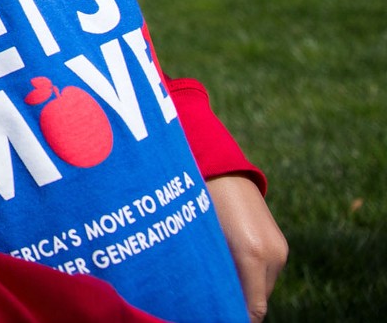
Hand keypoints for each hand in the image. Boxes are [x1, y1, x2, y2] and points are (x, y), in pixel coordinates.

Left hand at [207, 174, 285, 320]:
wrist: (223, 172)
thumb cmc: (200, 205)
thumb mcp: (204, 241)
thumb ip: (217, 272)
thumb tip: (219, 298)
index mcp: (251, 254)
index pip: (254, 307)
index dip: (238, 314)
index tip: (219, 312)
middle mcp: (272, 255)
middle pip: (259, 298)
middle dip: (239, 300)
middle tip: (213, 298)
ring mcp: (280, 249)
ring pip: (264, 286)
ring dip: (246, 287)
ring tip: (219, 277)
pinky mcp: (281, 244)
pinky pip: (268, 271)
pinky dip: (252, 274)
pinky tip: (231, 263)